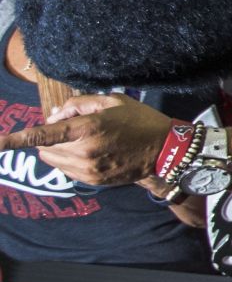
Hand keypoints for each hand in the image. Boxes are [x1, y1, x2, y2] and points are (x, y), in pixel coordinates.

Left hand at [0, 95, 174, 186]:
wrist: (166, 151)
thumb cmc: (140, 121)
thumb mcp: (112, 101)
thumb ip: (79, 104)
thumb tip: (55, 115)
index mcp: (86, 128)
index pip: (41, 135)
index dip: (13, 140)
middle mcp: (83, 151)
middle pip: (44, 147)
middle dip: (50, 137)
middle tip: (74, 128)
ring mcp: (88, 169)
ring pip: (53, 159)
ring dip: (58, 150)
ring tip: (85, 141)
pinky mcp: (93, 180)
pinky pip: (66, 170)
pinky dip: (70, 160)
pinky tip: (92, 153)